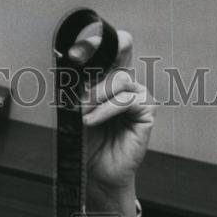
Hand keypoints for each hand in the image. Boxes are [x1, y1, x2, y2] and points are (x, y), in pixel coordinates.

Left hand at [69, 29, 155, 198]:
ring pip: (120, 80)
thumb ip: (78, 88)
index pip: (113, 48)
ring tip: (84, 117)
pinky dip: (107, 109)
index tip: (80, 48)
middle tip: (77, 100)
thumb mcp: (76, 111)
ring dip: (97, 97)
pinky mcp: (146, 111)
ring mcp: (138, 96)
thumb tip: (69, 64)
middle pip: (116, 59)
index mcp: (110, 79)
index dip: (100, 42)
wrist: (96, 173)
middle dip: (93, 78)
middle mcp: (126, 84)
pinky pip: (127, 99)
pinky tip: (93, 121)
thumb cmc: (87, 144)